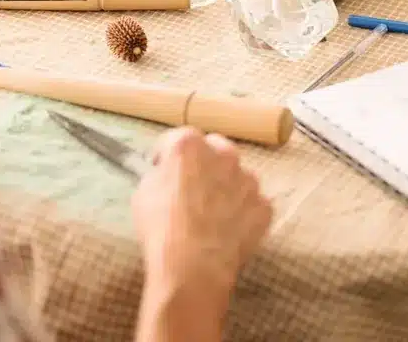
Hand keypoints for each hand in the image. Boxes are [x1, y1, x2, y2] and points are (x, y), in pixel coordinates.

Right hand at [133, 128, 271, 294]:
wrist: (193, 268)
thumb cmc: (162, 229)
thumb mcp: (143, 194)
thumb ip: (159, 174)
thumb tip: (166, 174)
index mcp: (189, 145)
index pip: (176, 139)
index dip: (167, 156)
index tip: (163, 170)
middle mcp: (224, 154)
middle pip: (214, 149)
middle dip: (203, 164)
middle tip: (191, 189)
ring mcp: (248, 180)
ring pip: (237, 176)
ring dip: (226, 187)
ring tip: (211, 215)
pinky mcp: (263, 205)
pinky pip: (252, 204)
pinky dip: (242, 213)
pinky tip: (227, 231)